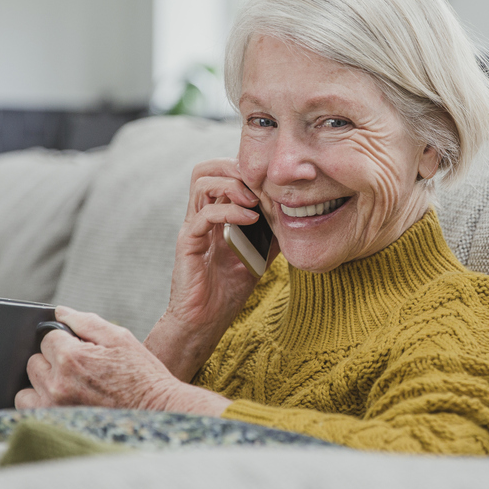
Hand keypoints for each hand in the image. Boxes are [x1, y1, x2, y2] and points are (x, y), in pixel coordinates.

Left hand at [16, 306, 230, 415]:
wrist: (157, 412)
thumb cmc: (142, 375)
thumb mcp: (119, 338)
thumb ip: (85, 321)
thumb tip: (60, 312)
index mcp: (71, 358)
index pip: (47, 338)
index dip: (64, 340)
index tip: (81, 349)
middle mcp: (57, 384)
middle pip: (34, 362)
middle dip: (52, 360)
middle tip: (79, 367)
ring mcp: (54, 408)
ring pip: (26, 389)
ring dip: (41, 384)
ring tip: (67, 386)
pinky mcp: (55, 425)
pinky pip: (29, 410)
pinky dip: (40, 404)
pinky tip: (61, 401)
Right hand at [144, 158, 278, 380]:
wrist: (206, 321)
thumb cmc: (229, 288)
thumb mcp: (260, 253)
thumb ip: (272, 231)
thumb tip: (299, 214)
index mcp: (216, 213)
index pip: (222, 172)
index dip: (245, 169)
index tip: (272, 181)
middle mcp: (201, 215)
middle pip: (206, 168)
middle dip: (235, 167)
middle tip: (260, 184)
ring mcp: (193, 226)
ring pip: (201, 182)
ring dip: (232, 183)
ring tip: (254, 199)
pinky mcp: (188, 242)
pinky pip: (204, 214)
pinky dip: (230, 210)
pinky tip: (251, 219)